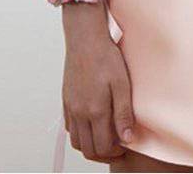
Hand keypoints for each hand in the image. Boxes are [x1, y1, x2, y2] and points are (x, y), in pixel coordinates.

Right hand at [61, 3, 134, 162]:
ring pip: (76, 141)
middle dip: (102, 154)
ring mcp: (70, 107)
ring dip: (90, 146)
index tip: (124, 146)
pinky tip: (91, 124)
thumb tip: (127, 139)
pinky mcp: (65, 100)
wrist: (85, 38)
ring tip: (104, 137)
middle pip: (87, 149)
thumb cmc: (106, 57)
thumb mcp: (122, 84)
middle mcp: (79, 113)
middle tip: (116, 147)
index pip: (102, 147)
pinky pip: (69, 127)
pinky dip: (80, 133)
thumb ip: (124, 113)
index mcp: (94, 111)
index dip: (114, 153)